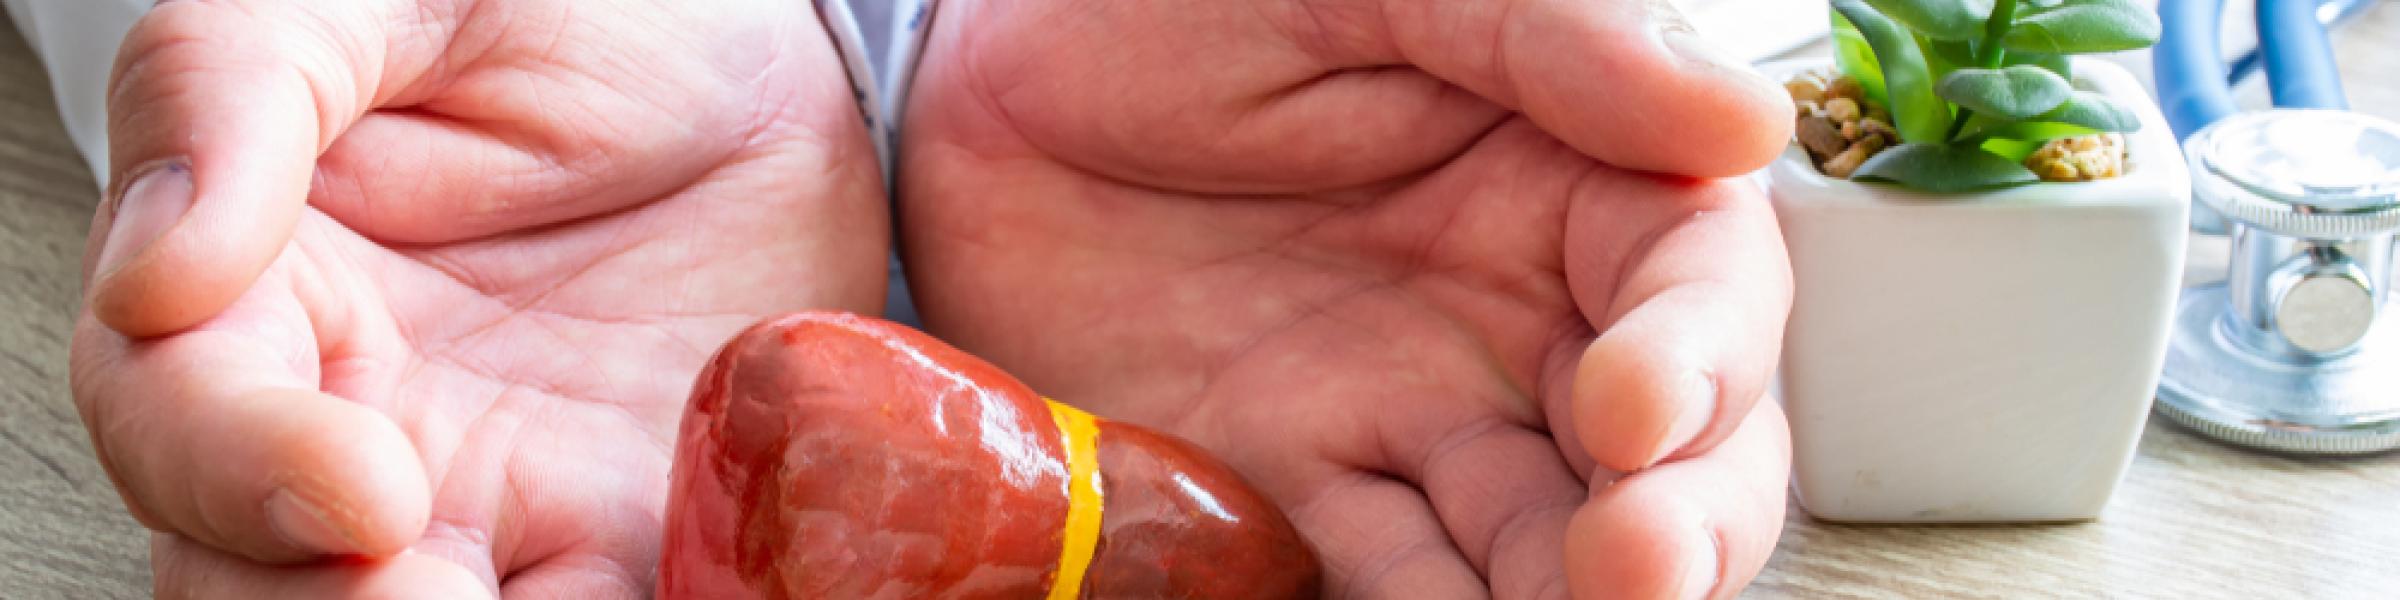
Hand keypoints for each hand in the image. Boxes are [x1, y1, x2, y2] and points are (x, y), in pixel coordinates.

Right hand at [69, 1, 883, 595]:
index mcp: (260, 301)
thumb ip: (236, 86)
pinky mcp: (627, 541)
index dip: (246, 474)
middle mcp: (354, 431)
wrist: (758, 56)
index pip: (183, 422)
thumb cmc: (556, 10)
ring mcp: (497, 507)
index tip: (366, 490)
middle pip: (257, 582)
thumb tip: (161, 269)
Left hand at [901, 0, 1793, 597]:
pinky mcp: (1297, 490)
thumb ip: (1551, 37)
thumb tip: (1739, 123)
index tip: (1635, 402)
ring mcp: (1410, 416)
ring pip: (1542, 539)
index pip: (1696, 284)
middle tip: (1639, 566)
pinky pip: (1388, 579)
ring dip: (1572, 595)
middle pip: (1669, 449)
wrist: (976, 78)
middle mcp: (1518, 317)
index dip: (1700, 353)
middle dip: (1680, 521)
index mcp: (1572, 179)